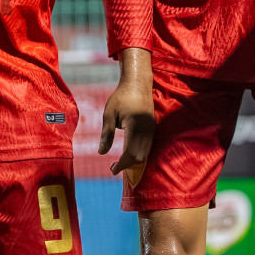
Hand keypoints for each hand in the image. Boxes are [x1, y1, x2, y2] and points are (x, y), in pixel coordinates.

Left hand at [99, 49, 153, 179]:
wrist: (138, 83)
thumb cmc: (120, 97)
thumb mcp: (109, 114)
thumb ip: (106, 134)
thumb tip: (101, 153)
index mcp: (135, 126)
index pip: (130, 153)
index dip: (122, 164)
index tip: (112, 170)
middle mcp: (147, 130)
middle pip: (139, 156)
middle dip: (127, 165)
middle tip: (113, 168)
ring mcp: (152, 129)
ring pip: (145, 153)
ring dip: (133, 161)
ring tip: (118, 163)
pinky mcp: (153, 128)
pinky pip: (147, 147)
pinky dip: (138, 153)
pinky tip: (127, 153)